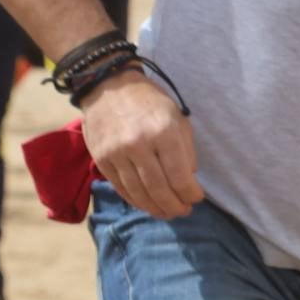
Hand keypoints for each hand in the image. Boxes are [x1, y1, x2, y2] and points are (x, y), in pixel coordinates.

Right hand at [80, 70, 205, 219]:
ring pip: (139, 193)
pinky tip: (147, 205)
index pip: (180, 176)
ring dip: (155, 208)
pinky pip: (121, 188)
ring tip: (167, 213)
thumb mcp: (177, 118)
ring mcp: (117, 154)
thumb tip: (188, 180)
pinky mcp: (102, 160)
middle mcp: (139, 145)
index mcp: (164, 132)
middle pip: (159, 189)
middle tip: (183, 211)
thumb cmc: (150, 102)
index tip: (197, 198)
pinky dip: (136, 201)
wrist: (109, 87)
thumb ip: (186, 150)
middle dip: (174, 206)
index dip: (190, 193)